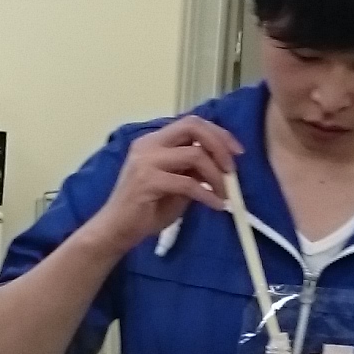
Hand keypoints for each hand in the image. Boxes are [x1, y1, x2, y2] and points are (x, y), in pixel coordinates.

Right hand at [73, 117, 240, 250]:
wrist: (117, 230)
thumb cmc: (145, 209)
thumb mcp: (176, 184)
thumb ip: (193, 169)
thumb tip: (222, 163)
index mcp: (154, 141)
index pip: (191, 123)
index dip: (218, 133)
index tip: (237, 152)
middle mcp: (149, 144)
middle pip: (193, 127)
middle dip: (220, 144)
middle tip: (232, 168)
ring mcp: (146, 161)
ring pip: (195, 154)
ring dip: (216, 175)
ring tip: (224, 194)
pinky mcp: (148, 181)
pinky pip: (188, 183)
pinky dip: (207, 194)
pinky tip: (216, 205)